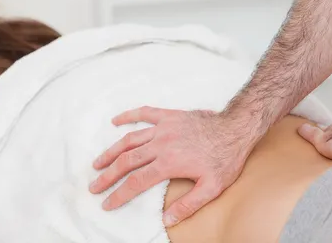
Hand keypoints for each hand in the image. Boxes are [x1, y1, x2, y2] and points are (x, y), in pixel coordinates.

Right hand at [89, 106, 257, 226]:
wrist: (236, 128)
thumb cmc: (226, 158)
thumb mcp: (212, 187)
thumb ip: (189, 204)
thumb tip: (168, 219)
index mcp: (169, 163)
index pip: (136, 182)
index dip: (119, 194)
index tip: (107, 203)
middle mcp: (161, 144)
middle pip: (127, 161)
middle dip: (108, 175)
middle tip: (94, 186)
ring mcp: (164, 128)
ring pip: (130, 139)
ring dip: (111, 151)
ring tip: (97, 162)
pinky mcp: (170, 115)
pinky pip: (144, 113)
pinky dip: (128, 116)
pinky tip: (115, 121)